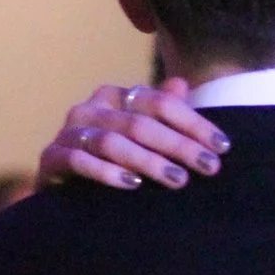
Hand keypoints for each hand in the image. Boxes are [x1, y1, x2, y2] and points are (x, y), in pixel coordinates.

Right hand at [36, 81, 229, 191]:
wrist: (63, 190)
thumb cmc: (112, 160)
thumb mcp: (142, 136)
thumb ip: (162, 111)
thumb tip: (183, 84)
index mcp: (117, 96)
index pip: (161, 103)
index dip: (194, 124)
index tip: (223, 147)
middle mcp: (92, 107)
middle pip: (141, 123)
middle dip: (179, 146)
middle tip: (209, 167)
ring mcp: (69, 131)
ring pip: (113, 142)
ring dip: (148, 161)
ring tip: (178, 180)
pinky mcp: (51, 157)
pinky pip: (80, 161)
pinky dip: (107, 173)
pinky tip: (131, 184)